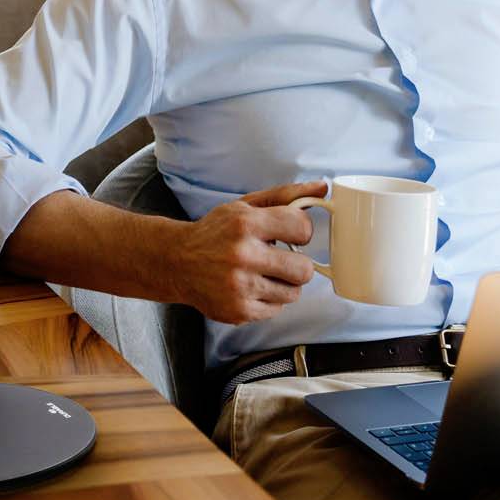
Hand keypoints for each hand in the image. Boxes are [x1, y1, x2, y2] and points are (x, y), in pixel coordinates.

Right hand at [167, 180, 326, 323]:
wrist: (176, 262)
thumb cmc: (216, 232)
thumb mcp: (246, 206)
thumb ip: (286, 196)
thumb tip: (322, 189)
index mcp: (245, 224)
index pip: (302, 227)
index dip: (301, 232)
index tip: (290, 234)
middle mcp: (242, 255)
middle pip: (304, 269)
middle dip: (297, 265)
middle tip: (280, 260)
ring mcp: (239, 286)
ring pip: (294, 293)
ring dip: (284, 284)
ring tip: (264, 274)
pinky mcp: (238, 311)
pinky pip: (277, 310)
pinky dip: (269, 300)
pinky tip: (252, 287)